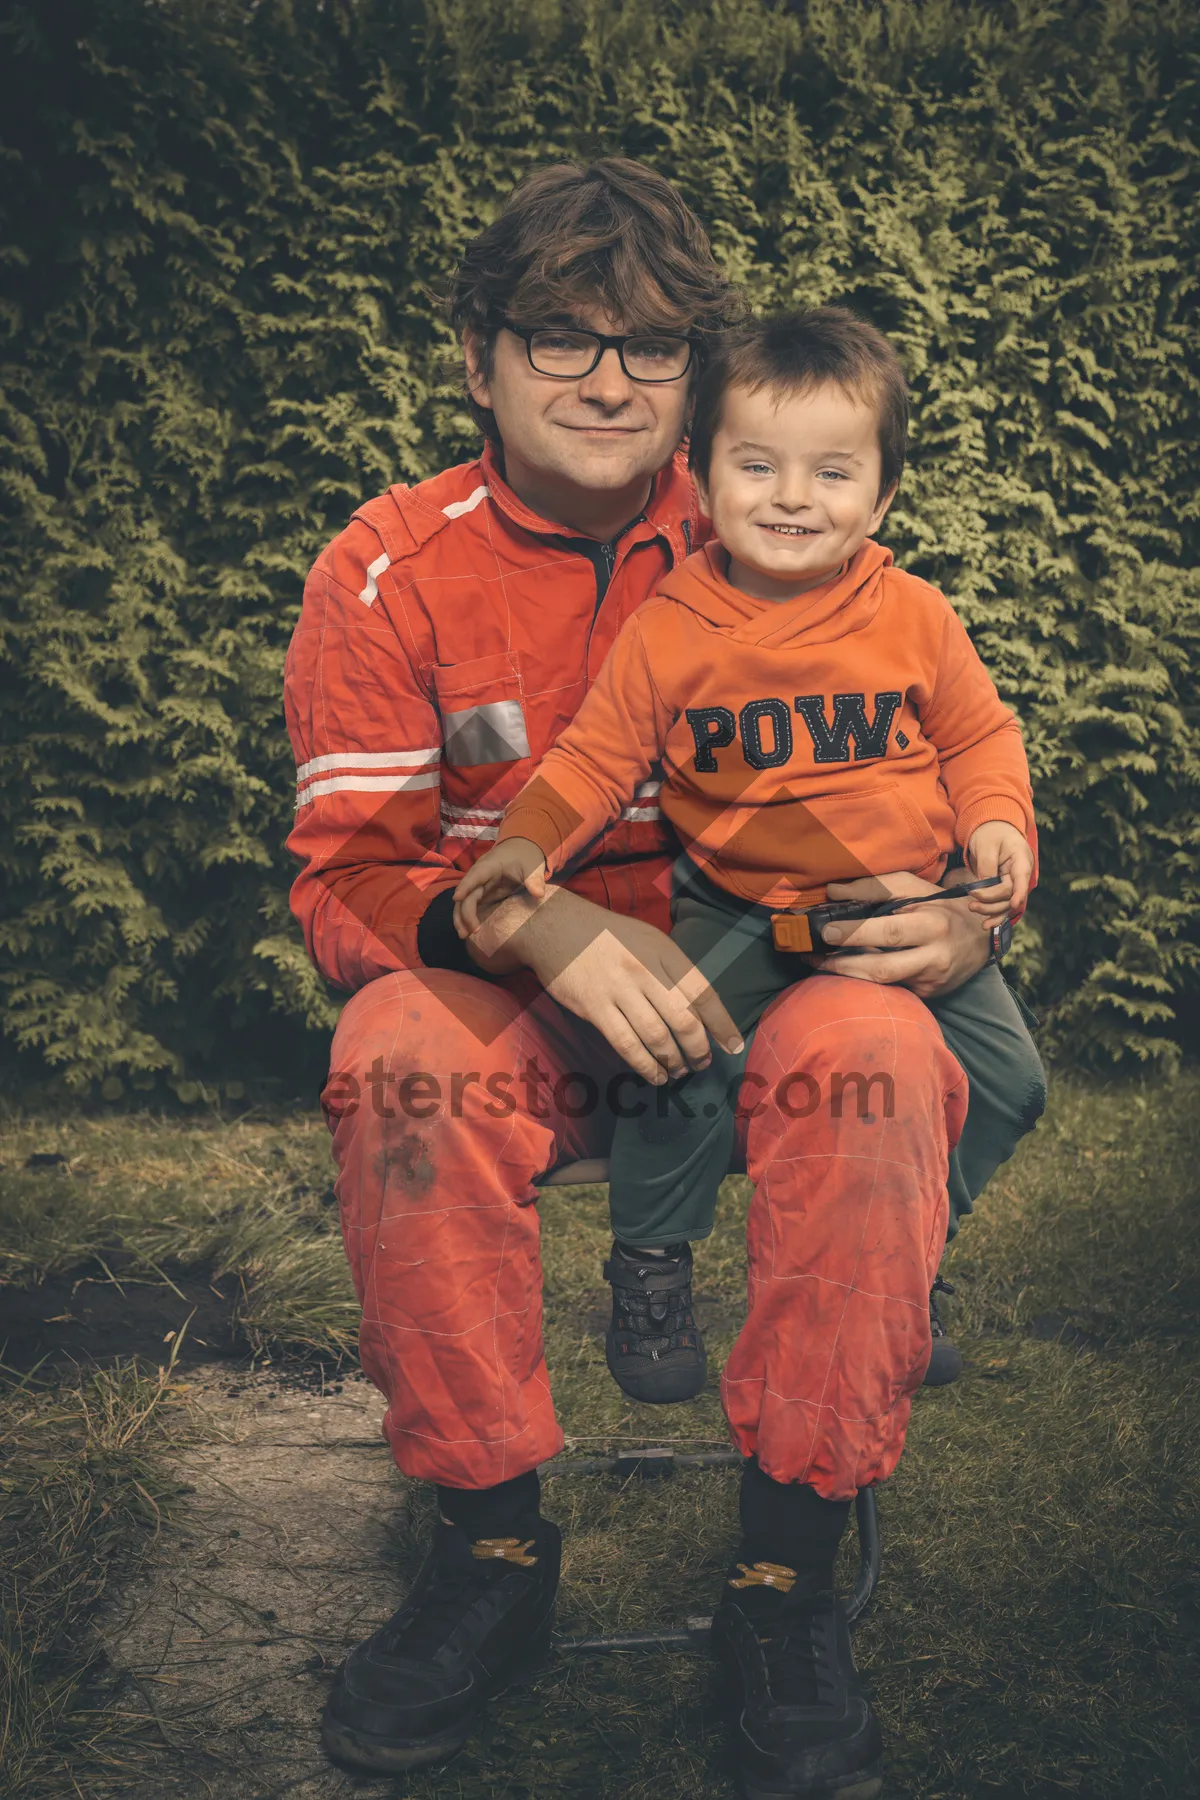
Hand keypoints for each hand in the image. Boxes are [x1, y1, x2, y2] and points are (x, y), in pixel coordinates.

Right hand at [453, 838, 546, 937]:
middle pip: (467, 893)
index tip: (457, 898)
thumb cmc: (525, 857)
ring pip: (464, 901)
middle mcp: (479, 875)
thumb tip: (539, 894)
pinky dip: (466, 917)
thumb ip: (534, 880)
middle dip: (465, 912)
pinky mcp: (481, 893)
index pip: (475, 875)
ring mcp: (479, 885)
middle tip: (470, 931)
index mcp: (490, 865)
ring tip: (463, 935)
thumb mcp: (532, 867)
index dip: (466, 886)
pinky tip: (466, 930)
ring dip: (461, 917)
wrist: (521, 850)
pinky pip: (470, 905)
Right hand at [463, 884, 742, 1083]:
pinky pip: (626, 1044)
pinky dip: (645, 1066)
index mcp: (664, 951)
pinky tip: (655, 1075)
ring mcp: (619, 989)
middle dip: (698, 1049)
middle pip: (684, 1020)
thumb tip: (700, 1010)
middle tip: (702, 1063)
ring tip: (679, 1072)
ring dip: (673, 1061)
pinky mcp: (595, 1007)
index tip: (734, 1047)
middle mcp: (646, 970)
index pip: (703, 992)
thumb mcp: (648, 939)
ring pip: (657, 1036)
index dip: (722, 1024)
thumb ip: (673, 970)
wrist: (556, 926)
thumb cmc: (608, 935)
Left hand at [810, 870, 990, 998]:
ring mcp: (931, 981)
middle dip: (843, 964)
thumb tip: (834, 891)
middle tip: (813, 955)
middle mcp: (935, 957)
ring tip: (819, 963)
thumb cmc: (944, 907)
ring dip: (848, 975)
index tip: (826, 930)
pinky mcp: (928, 995)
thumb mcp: (917, 888)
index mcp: (934, 925)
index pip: (890, 932)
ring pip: (883, 984)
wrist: (982, 939)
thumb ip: (875, 887)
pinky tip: (846, 971)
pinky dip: (866, 981)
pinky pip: (892, 990)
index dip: (856, 933)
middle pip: (882, 968)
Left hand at [966, 822, 1033, 920]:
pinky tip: (986, 925)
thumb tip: (984, 885)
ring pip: (1007, 904)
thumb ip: (987, 865)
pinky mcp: (1006, 889)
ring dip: (991, 911)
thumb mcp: (986, 845)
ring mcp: (1014, 883)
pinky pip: (1003, 905)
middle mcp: (1021, 874)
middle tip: (971, 904)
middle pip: (1010, 894)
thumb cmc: (990, 833)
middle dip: (991, 901)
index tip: (1013, 904)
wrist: (992, 830)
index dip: (1018, 892)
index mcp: (1021, 859)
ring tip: (972, 908)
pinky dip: (995, 915)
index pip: (1022, 878)